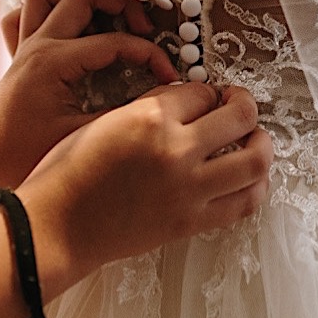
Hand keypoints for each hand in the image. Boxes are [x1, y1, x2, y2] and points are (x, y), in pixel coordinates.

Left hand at [0, 0, 177, 190]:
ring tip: (108, 20)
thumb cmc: (23, 155)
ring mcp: (26, 44)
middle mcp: (39, 44)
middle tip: (143, 28)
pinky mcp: (19, 52)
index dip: (150, 55)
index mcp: (55, 62)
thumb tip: (158, 99)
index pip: (116, 41)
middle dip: (121, 3)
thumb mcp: (81, 138)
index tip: (168, 76)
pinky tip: (70, 31)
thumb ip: (122, 115)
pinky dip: (49, 11)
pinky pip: (25, 13)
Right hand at [15, 82, 272, 298]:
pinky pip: (244, 203)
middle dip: (245, 105)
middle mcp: (176, 149)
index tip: (206, 97)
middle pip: (241, 116)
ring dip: (262, 144)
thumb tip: (187, 100)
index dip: (207, 91)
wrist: (55, 227)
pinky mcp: (191, 222)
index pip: (202, 91)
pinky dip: (256, 187)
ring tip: (255, 140)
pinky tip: (249, 178)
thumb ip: (148, 107)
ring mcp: (189, 189)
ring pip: (256, 161)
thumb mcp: (104, 120)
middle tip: (239, 107)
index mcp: (149, 117)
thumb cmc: (68, 172)